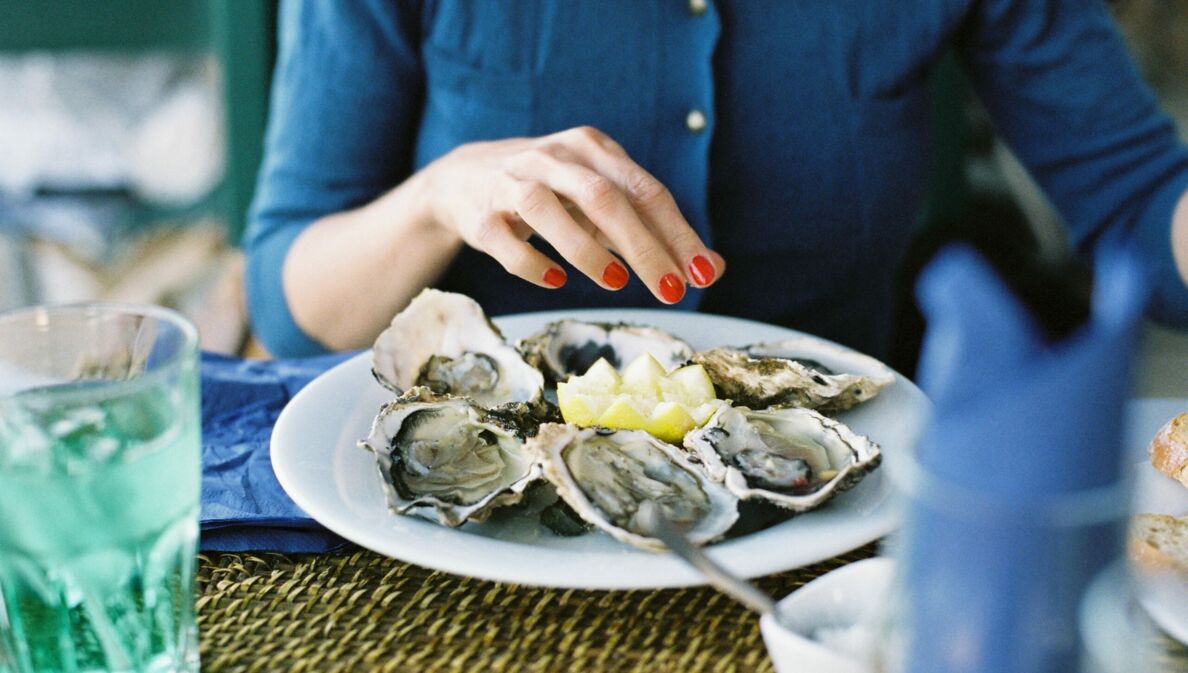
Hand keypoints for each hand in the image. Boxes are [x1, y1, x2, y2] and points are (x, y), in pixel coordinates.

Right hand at [421, 126, 723, 302]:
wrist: (463, 179)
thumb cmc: (552, 192)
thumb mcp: (603, 202)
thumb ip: (654, 231)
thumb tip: (712, 268)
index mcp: (592, 149)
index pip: (645, 191)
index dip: (678, 233)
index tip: (704, 274)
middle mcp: (553, 158)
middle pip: (604, 198)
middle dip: (643, 246)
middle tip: (670, 290)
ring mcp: (512, 183)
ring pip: (549, 210)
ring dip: (586, 249)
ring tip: (616, 283)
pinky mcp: (482, 216)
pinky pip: (506, 241)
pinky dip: (533, 264)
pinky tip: (557, 281)